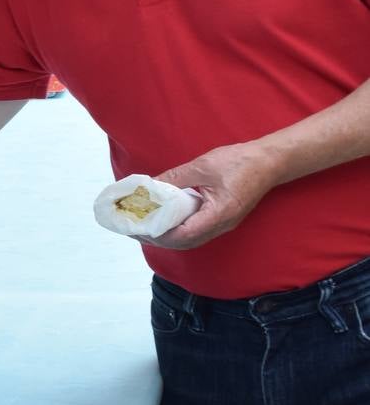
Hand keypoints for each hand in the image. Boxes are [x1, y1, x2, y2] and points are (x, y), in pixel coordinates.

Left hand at [146, 143, 282, 251]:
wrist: (270, 161)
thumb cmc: (240, 162)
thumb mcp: (202, 166)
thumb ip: (175, 177)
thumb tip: (150, 185)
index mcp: (219, 214)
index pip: (184, 234)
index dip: (160, 234)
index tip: (139, 228)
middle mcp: (222, 225)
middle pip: (186, 242)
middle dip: (159, 239)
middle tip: (135, 229)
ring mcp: (224, 224)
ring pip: (191, 239)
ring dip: (168, 236)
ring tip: (145, 226)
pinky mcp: (223, 218)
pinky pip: (197, 230)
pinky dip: (179, 229)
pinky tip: (165, 218)